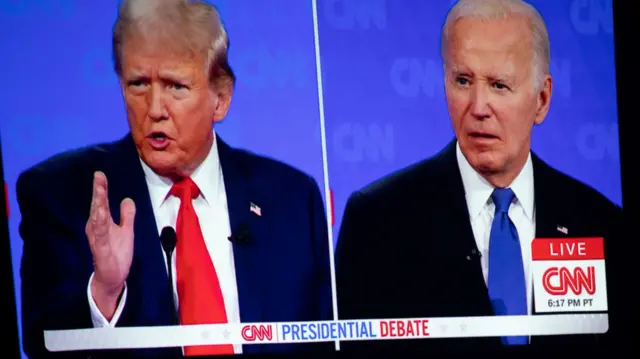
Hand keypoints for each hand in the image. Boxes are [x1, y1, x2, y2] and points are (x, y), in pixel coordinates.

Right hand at [86, 171, 135, 318]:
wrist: (113, 277)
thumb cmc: (117, 253)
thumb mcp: (127, 231)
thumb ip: (127, 215)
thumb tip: (127, 198)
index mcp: (102, 223)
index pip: (102, 203)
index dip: (101, 188)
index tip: (100, 174)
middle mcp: (97, 229)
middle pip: (97, 207)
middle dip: (98, 192)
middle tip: (98, 177)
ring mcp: (98, 240)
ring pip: (97, 220)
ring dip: (98, 206)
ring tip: (99, 192)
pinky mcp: (102, 251)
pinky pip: (101, 238)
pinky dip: (100, 227)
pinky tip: (101, 217)